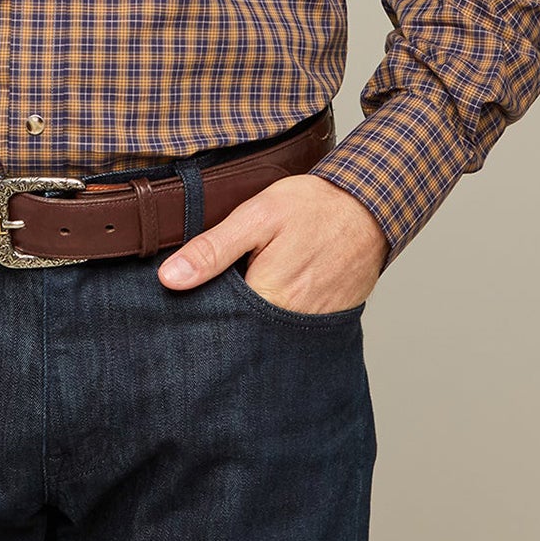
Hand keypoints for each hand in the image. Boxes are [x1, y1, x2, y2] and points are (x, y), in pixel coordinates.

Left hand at [157, 175, 389, 311]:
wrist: (370, 207)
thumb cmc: (313, 208)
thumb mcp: (256, 217)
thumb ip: (213, 250)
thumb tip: (170, 278)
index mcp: (267, 300)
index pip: (217, 325)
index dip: (197, 312)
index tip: (182, 303)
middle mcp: (290, 324)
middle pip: (240, 333)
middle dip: (223, 319)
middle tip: (218, 289)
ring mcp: (310, 327)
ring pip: (264, 333)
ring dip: (249, 319)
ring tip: (245, 289)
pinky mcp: (325, 323)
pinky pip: (289, 329)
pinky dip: (275, 317)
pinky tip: (270, 293)